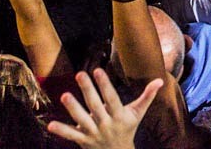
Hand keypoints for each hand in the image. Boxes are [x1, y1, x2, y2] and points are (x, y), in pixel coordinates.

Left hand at [46, 69, 162, 148]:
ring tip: (64, 95)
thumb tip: (160, 80)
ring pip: (81, 120)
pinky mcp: (83, 141)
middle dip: (88, 90)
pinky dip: (61, 131)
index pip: (111, 98)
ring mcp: (94, 133)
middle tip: (80, 74)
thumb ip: (147, 96)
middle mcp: (106, 124)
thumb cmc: (128, 130)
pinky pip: (71, 135)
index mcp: (119, 115)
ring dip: (73, 108)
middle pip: (95, 106)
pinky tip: (50, 124)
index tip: (98, 70)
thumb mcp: (138, 114)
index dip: (105, 84)